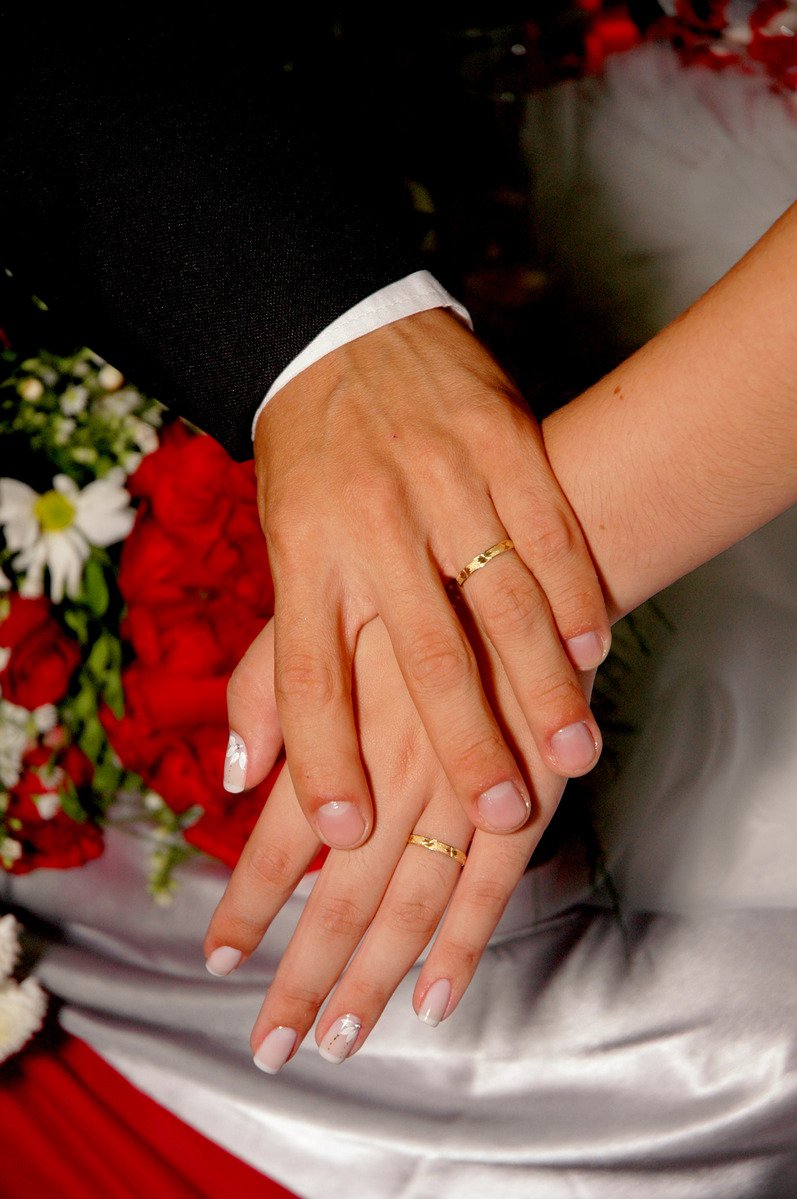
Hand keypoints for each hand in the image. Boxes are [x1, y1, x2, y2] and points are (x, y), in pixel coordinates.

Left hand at [206, 611, 583, 1070]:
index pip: (277, 843)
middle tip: (272, 1042)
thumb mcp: (321, 609)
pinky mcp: (531, 786)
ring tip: (338, 1039)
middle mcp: (394, 769)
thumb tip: (234, 776)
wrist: (527, 536)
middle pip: (339, 895)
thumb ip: (268, 691)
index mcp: (340, 727)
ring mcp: (464, 785)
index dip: (247, 907)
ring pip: (410, 905)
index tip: (218, 957)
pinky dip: (461, 946)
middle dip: (303, 974)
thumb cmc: (410, 573)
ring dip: (373, 979)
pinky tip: (434, 999)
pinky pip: (493, 885)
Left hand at [246, 308, 607, 849]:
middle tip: (498, 814)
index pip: (309, 675)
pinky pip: (547, 528)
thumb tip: (243, 772)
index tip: (348, 831)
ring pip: (502, 595)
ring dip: (541, 681)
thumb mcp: (279, 552)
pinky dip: (575, 591)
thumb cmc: (314, 465)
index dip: (325, 756)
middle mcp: (371, 522)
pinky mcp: (498, 439)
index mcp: (306, 554)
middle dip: (463, 738)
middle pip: (421, 650)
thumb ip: (273, 666)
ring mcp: (440, 477)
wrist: (343, 331)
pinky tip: (595, 647)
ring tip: (573, 752)